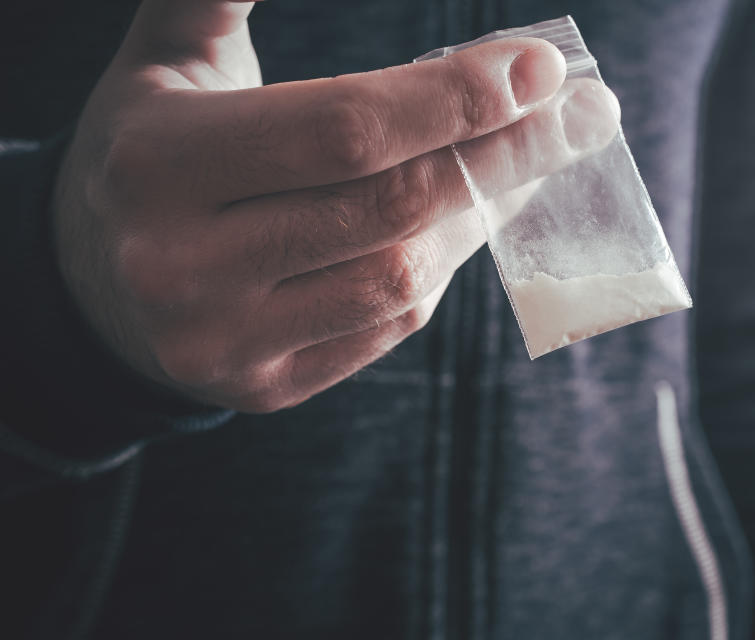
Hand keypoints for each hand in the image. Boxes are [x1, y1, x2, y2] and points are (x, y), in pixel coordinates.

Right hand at [53, 0, 619, 411]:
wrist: (93, 284)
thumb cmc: (150, 153)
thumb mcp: (171, 62)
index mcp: (161, 164)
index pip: (345, 130)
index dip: (456, 98)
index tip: (540, 67)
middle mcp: (185, 266)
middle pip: (392, 208)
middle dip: (505, 154)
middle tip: (578, 116)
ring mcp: (227, 342)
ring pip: (402, 280)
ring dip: (478, 215)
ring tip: (519, 165)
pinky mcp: (265, 388)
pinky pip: (386, 329)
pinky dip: (439, 270)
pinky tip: (458, 225)